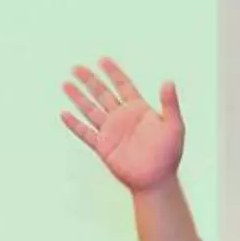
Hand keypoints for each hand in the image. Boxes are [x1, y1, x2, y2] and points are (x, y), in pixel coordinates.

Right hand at [61, 58, 184, 193]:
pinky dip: (75, 124)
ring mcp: (112, 132)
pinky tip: (64, 114)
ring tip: (66, 84)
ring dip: (78, 97)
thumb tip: (168, 82)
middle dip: (90, 80)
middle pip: (102, 94)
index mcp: (139, 110)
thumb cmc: (169, 156)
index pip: (124, 85)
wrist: (156, 180)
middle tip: (76, 67)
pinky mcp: (103, 147)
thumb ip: (170, 104)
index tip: (103, 60)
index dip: (114, 73)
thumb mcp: (174, 126)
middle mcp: (123, 118)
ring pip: (91, 109)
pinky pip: (86, 133)